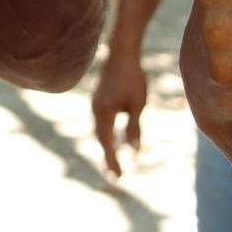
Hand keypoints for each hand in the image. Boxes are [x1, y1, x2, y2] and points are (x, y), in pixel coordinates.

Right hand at [91, 49, 147, 177]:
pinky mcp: (98, 99)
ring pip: (99, 131)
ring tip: (113, 162)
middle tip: (115, 177)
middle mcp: (95, 110)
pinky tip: (110, 139)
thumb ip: (133, 127)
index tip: (117, 178)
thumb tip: (134, 151)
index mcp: (103, 113)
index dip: (112, 161)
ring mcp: (94, 104)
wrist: (121, 52)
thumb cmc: (133, 78)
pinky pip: (100, 122)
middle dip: (108, 157)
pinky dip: (105, 135)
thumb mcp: (137, 104)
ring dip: (106, 146)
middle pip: (101, 139)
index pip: (107, 143)